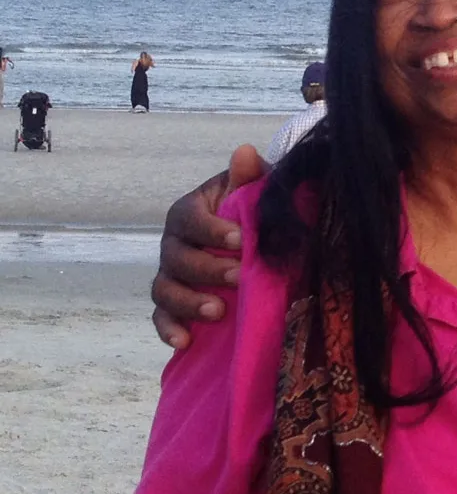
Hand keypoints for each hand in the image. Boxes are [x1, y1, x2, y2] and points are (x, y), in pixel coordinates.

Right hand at [151, 144, 268, 348]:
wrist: (256, 243)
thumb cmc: (254, 213)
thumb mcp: (257, 193)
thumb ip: (250, 177)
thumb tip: (244, 152)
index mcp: (191, 212)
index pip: (189, 218)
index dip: (212, 229)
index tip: (241, 239)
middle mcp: (174, 243)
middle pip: (177, 258)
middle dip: (207, 268)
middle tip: (239, 276)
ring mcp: (171, 275)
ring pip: (165, 289)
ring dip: (188, 302)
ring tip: (218, 311)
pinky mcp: (173, 305)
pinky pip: (161, 318)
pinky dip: (169, 329)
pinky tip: (185, 341)